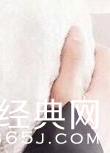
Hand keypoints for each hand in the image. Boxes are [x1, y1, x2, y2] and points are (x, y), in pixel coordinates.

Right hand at [50, 25, 109, 148]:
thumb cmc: (67, 129)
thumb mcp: (65, 92)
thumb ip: (72, 62)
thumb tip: (76, 31)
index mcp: (106, 89)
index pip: (103, 54)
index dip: (85, 47)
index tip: (65, 48)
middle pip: (99, 72)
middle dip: (80, 65)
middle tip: (57, 67)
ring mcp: (104, 116)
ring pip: (93, 88)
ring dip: (77, 83)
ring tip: (56, 86)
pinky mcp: (98, 127)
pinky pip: (90, 103)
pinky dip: (78, 99)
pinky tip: (61, 106)